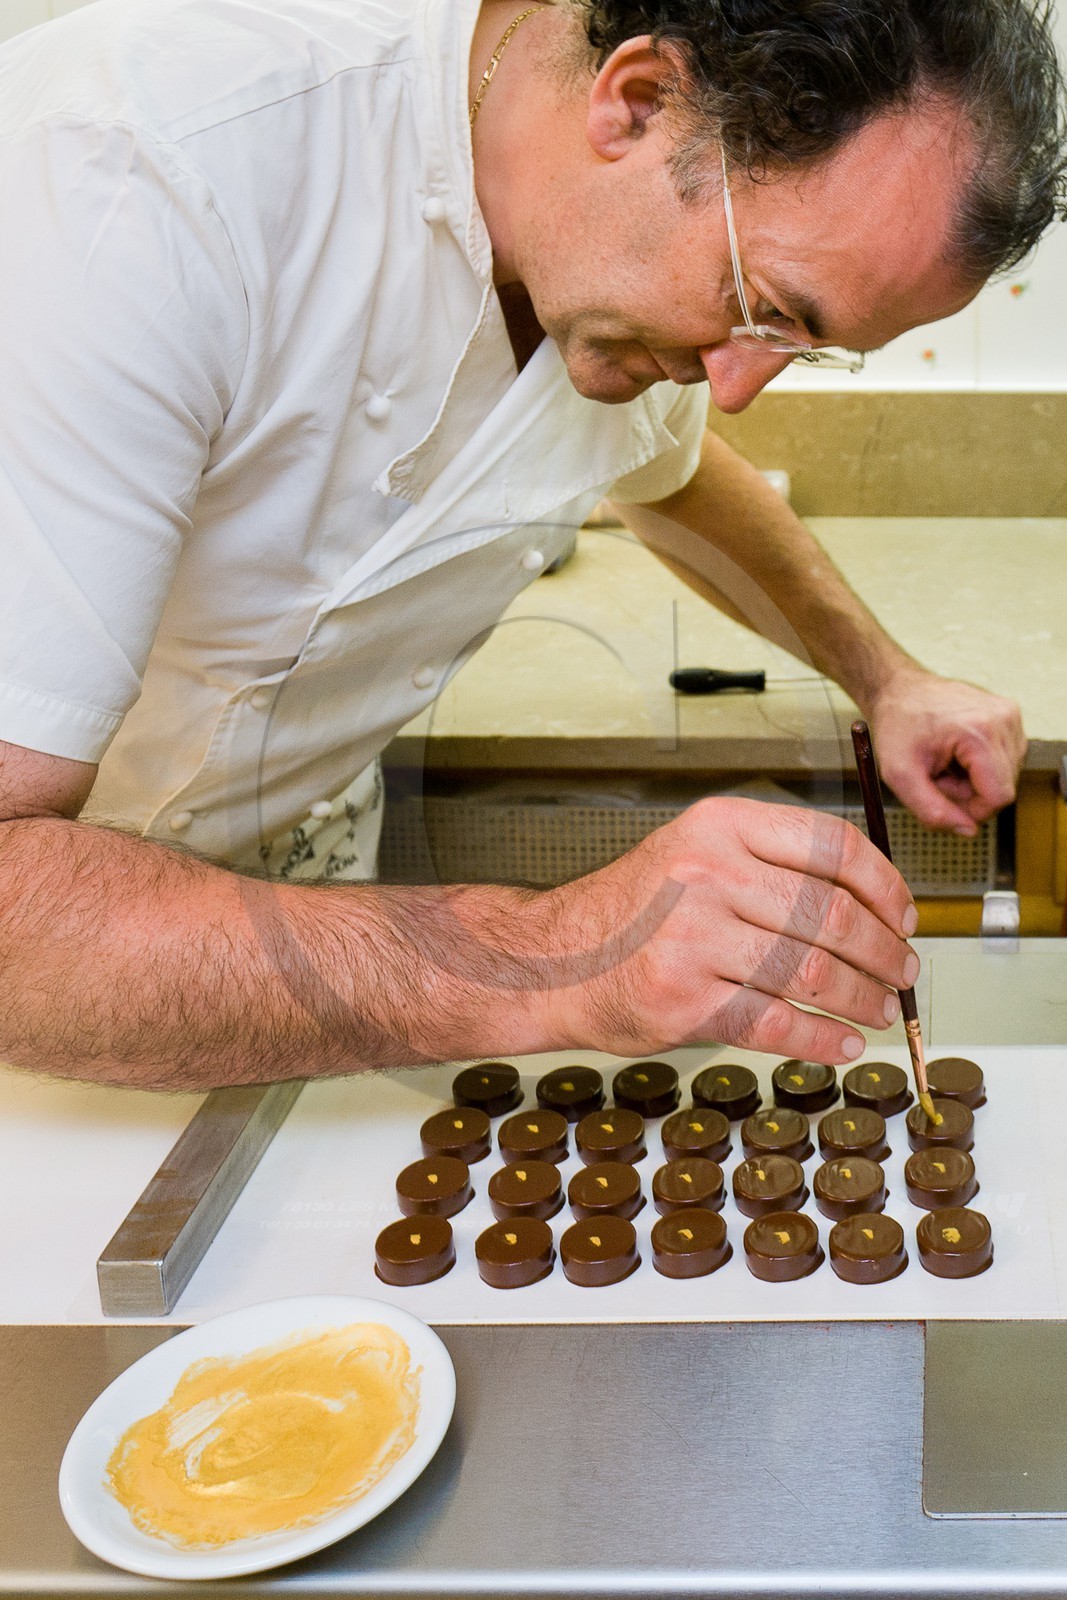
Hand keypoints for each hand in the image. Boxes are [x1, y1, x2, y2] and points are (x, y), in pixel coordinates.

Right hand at [534, 797, 918, 1064]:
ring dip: (861, 998)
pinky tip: (841, 1043)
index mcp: (720, 826)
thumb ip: (772, 866)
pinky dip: (821, 1040)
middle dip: (885, 952)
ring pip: (812, 972)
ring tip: (877, 1010)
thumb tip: (873, 905)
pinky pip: (776, 1023)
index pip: (832, 848)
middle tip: (902, 972)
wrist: (555, 959)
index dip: (886, 886)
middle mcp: (707, 872)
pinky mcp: (684, 1000)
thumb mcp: (697, 854)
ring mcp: (694, 938)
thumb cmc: (638, 912)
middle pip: (832, 916)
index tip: (906, 916)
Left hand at [867, 668, 1025, 835]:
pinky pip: (1004, 760)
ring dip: (973, 779)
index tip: (941, 795)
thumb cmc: (897, 725)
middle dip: (968, 792)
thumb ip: (931, 811)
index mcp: (981, 732)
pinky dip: (980, 765)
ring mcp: (1010, 716)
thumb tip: (967, 831)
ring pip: (1005, 776)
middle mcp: (1004, 720)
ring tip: (945, 761)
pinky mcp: (1010, 716)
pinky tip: (956, 752)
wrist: (899, 690)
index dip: (971, 810)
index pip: (998, 797)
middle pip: (1003, 788)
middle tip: (936, 773)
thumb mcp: (900, 775)